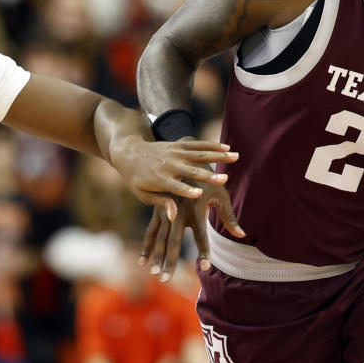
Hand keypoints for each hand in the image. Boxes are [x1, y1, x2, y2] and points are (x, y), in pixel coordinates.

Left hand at [109, 136, 238, 220]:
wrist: (128, 152)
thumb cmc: (137, 180)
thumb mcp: (144, 195)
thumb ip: (161, 203)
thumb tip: (174, 218)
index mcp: (159, 180)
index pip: (175, 187)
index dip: (187, 191)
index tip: (200, 194)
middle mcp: (169, 165)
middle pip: (191, 171)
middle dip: (208, 175)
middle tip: (225, 179)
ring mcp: (175, 153)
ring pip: (199, 154)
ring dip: (218, 156)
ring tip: (235, 157)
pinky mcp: (178, 145)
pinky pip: (198, 145)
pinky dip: (212, 145)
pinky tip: (227, 147)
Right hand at [141, 183, 244, 281]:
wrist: (186, 160)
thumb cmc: (209, 180)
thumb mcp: (221, 195)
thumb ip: (229, 217)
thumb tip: (241, 235)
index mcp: (196, 209)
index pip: (202, 236)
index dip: (205, 251)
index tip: (206, 267)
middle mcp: (179, 212)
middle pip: (174, 242)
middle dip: (170, 262)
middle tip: (166, 280)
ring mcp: (166, 212)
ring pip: (160, 239)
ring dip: (157, 258)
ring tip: (156, 275)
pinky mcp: (158, 211)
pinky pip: (151, 232)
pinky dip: (147, 247)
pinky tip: (143, 262)